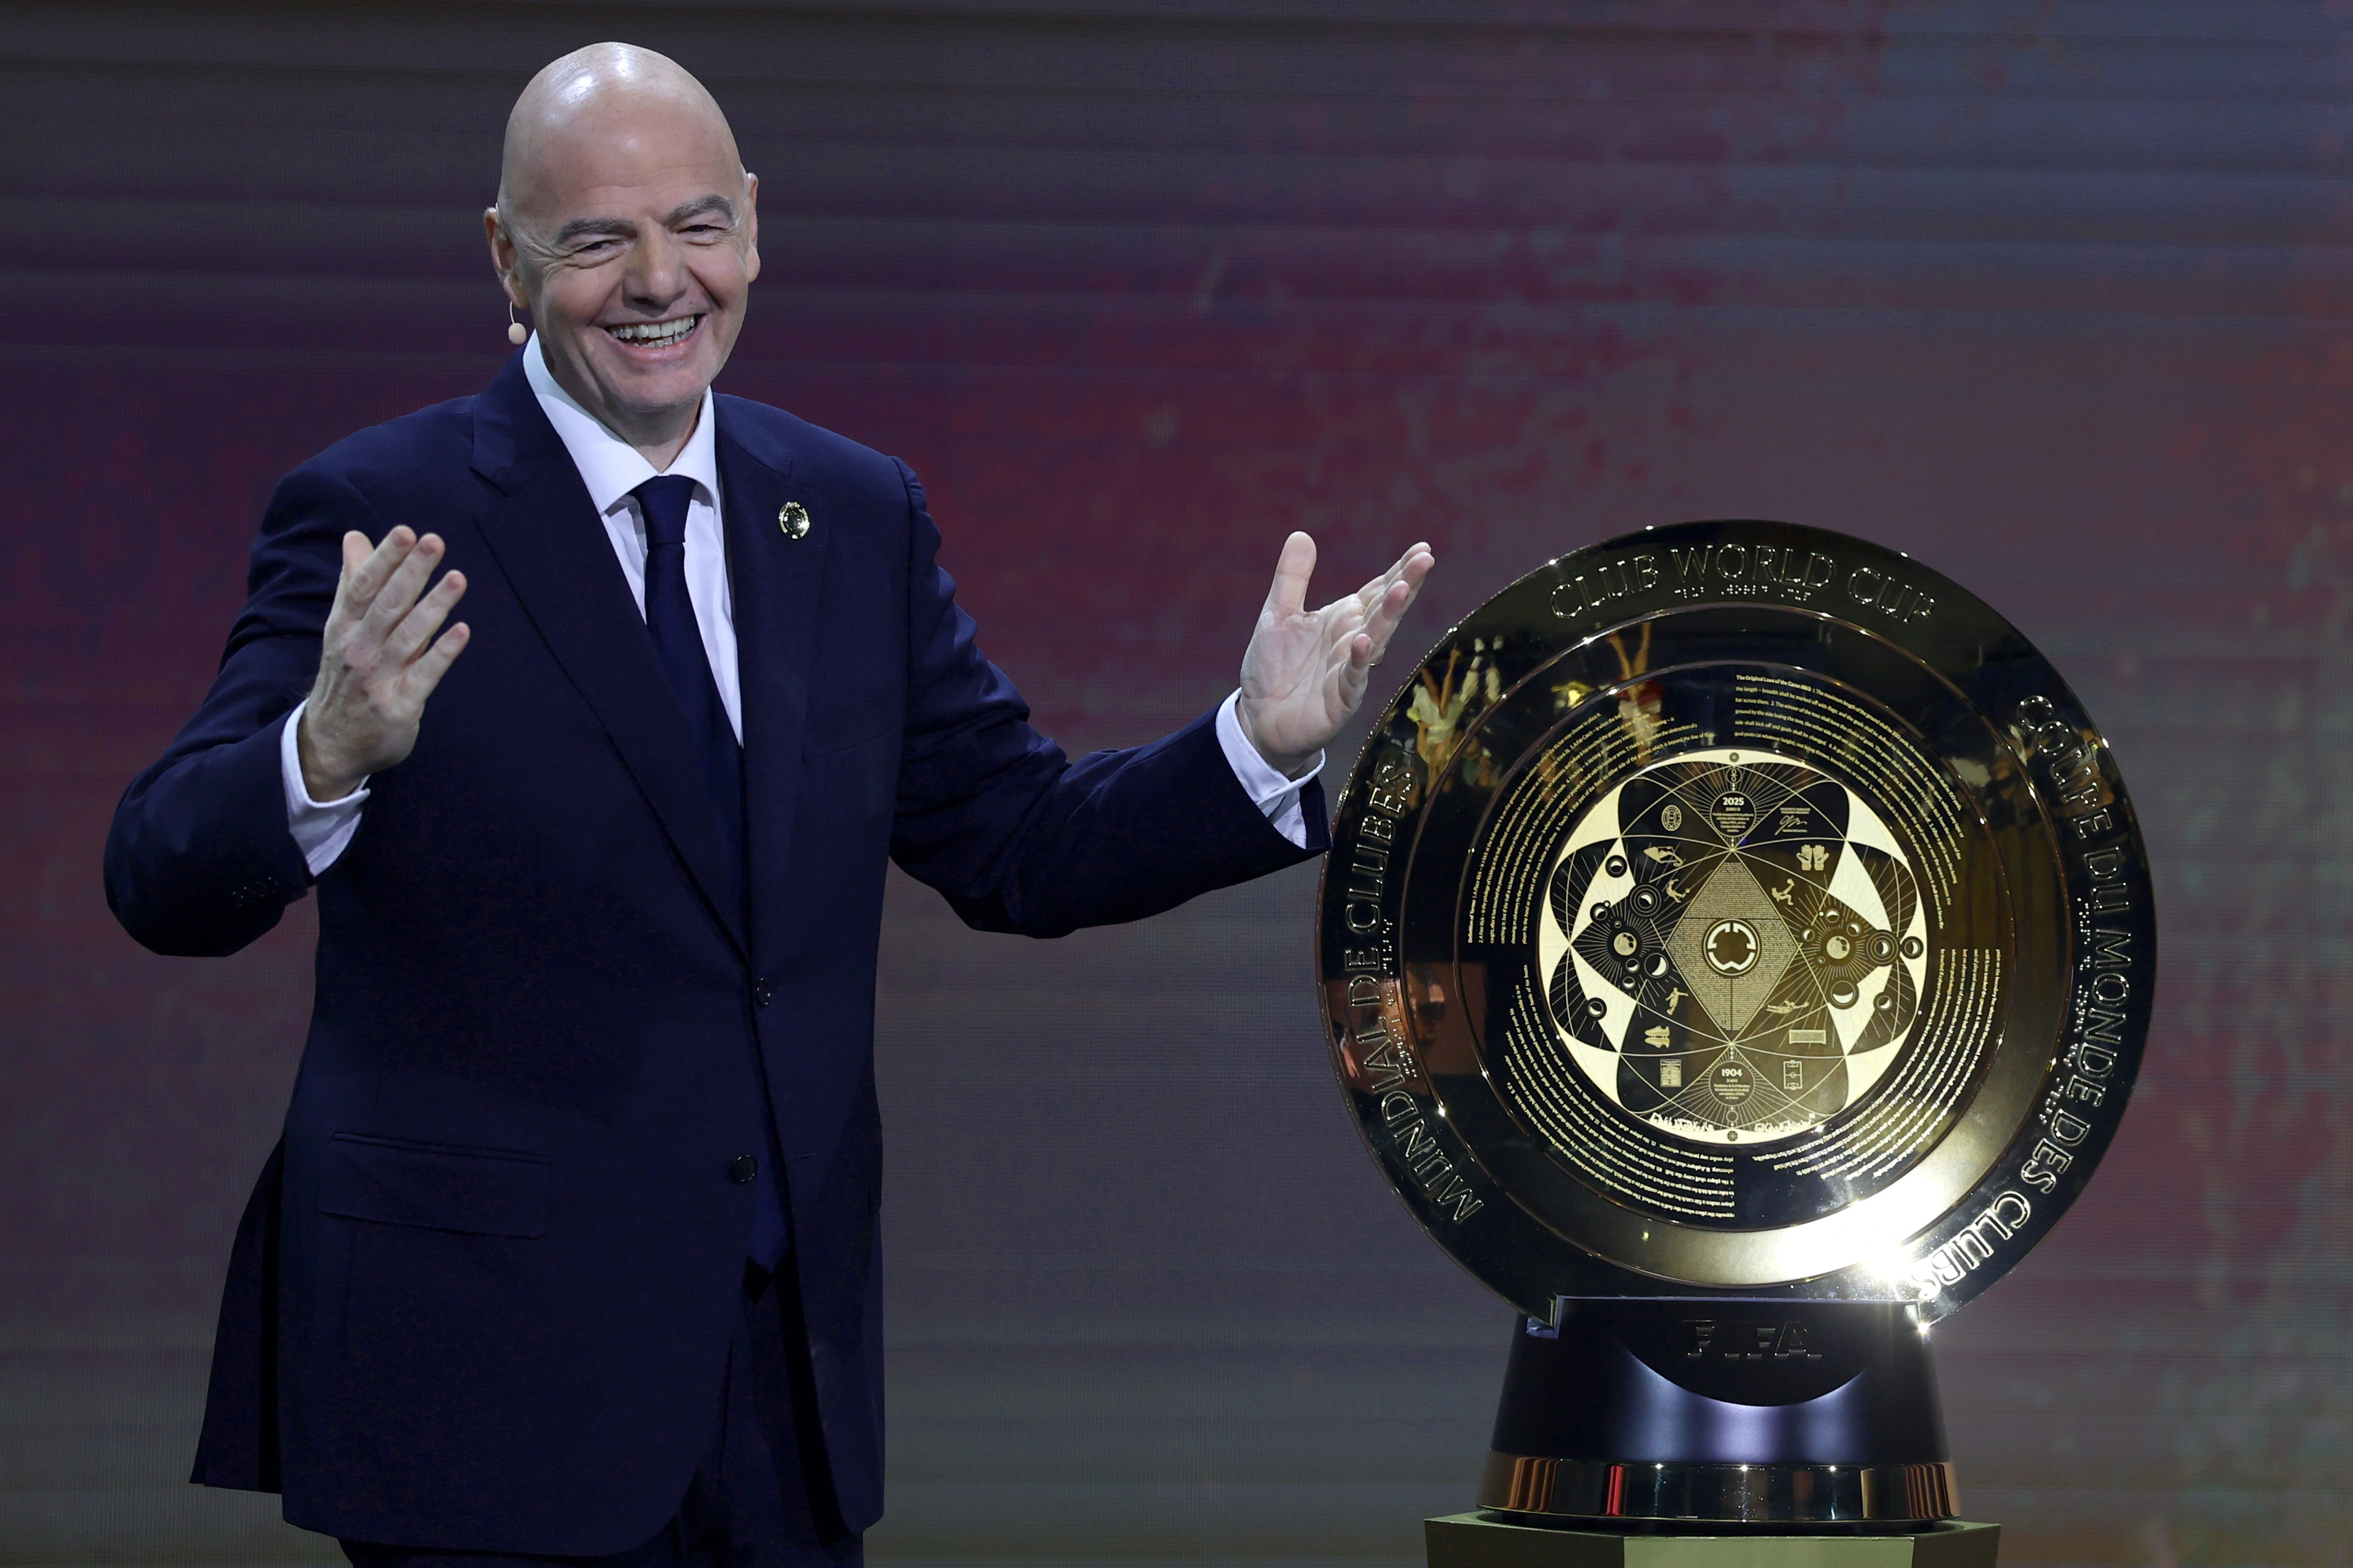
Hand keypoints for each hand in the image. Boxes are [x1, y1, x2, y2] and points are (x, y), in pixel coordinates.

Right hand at [297, 528, 470, 800]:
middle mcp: (358, 648)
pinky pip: (424, 675)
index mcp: (344, 625)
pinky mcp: (399, 705)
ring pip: (408, 636)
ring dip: (433, 606)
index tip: (405, 532)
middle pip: (386, 604)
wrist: (330, 743)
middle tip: (434, 541)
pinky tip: (462, 630)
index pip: (363, 585)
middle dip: (410, 572)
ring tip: (457, 578)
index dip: (384, 558)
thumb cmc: (345, 675)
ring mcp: (378, 677)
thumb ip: (353, 582)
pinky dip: (442, 652)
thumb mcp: (342, 627)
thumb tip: (355, 537)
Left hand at [1236, 533, 1435, 777]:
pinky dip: (1360, 660)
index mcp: (1344, 618)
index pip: (1377, 589)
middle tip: (1426, 559)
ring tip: (1402, 589)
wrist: (1259, 719)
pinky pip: (1353, 677)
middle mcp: (1354, 640)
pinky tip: (1365, 641)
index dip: (1399, 570)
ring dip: (1390, 615)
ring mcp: (1350, 670)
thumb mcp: (1278, 615)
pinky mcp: (1340, 700)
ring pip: (1377, 638)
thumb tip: (1301, 534)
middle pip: (1384, 608)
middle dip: (1405, 583)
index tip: (1423, 549)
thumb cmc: (1274, 668)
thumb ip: (1292, 578)